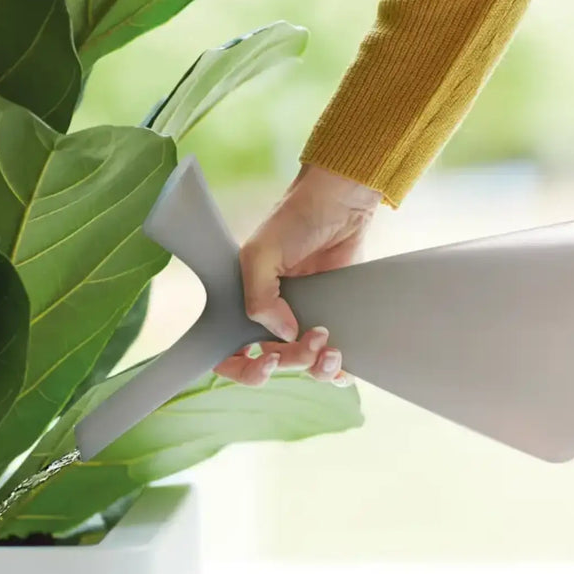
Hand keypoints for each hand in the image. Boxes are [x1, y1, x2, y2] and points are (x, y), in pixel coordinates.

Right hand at [215, 164, 381, 386]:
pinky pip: (332, 359)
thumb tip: (285, 334)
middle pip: (275, 363)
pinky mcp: (333, 318)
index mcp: (246, 304)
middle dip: (293, 359)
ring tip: (331, 348)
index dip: (242, 369)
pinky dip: (337, 370)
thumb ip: (259, 297)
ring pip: (304, 366)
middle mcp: (273, 317)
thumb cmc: (294, 219)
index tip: (265, 363)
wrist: (340, 204)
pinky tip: (342, 363)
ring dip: (317, 367)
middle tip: (314, 336)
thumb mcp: (261, 254)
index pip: (230, 354)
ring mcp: (304, 320)